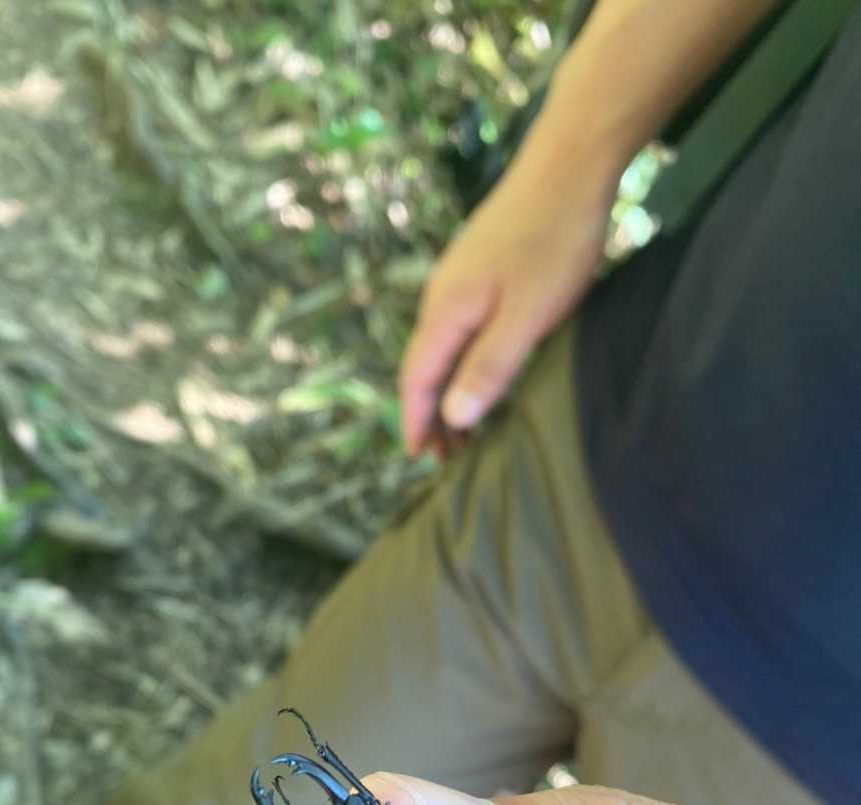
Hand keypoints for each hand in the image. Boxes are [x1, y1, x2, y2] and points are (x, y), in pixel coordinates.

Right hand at [399, 128, 619, 456]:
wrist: (569, 164)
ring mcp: (459, 278)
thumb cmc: (554, 242)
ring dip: (448, 390)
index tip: (420, 459)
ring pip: (442, 348)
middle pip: (424, 366)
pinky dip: (461, 363)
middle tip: (448, 456)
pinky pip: (458, 329)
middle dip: (431, 414)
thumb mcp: (527, 317)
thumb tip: (452, 417)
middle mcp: (442, 295)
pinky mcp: (480, 268)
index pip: (417, 379)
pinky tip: (481, 372)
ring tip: (464, 426)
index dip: (417, 422)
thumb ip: (488, 368)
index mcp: (447, 311)